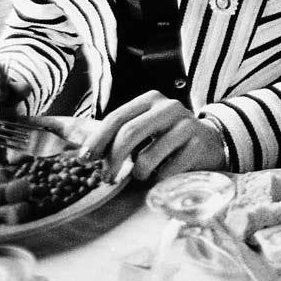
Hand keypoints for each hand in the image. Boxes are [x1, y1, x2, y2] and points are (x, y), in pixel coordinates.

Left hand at [80, 91, 225, 181]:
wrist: (211, 143)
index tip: (84, 159)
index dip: (97, 140)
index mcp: (150, 100)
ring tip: (146, 174)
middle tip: (106, 179)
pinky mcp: (199, 145)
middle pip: (130, 134)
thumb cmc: (166, 138)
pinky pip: (167, 173)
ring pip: (147, 158)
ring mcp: (186, 125)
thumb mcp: (142, 129)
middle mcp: (169, 107)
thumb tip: (68, 141)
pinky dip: (160, 180)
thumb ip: (113, 133)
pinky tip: (168, 173)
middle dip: (113, 160)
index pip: (116, 118)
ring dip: (139, 174)